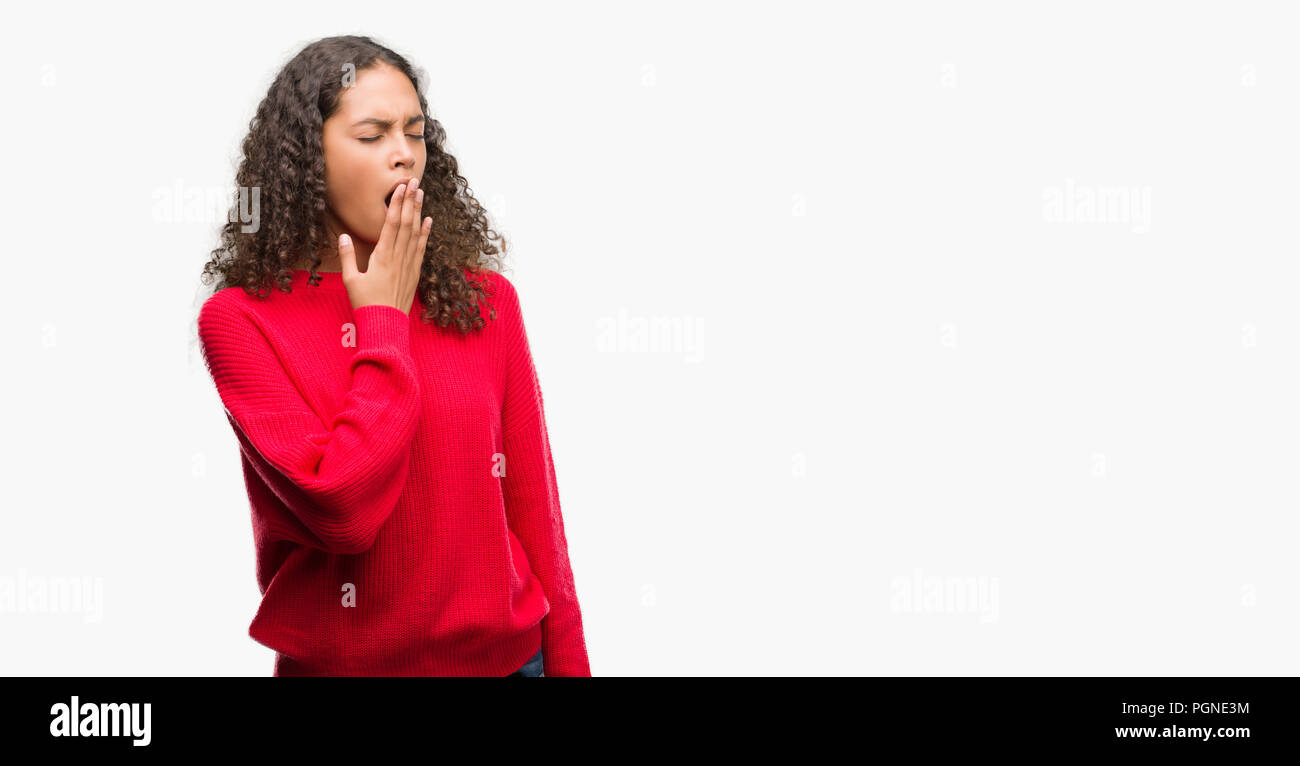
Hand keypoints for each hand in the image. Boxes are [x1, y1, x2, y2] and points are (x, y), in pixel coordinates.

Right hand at [339, 175, 431, 311]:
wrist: (386, 325)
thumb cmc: (366, 303)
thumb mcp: (351, 280)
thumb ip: (348, 257)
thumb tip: (343, 237)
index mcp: (382, 257)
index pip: (392, 224)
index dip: (397, 204)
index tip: (401, 188)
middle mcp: (399, 258)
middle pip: (407, 224)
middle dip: (410, 201)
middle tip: (414, 182)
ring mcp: (409, 265)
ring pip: (416, 233)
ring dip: (419, 213)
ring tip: (422, 195)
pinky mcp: (415, 273)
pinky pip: (421, 249)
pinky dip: (425, 234)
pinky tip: (428, 222)